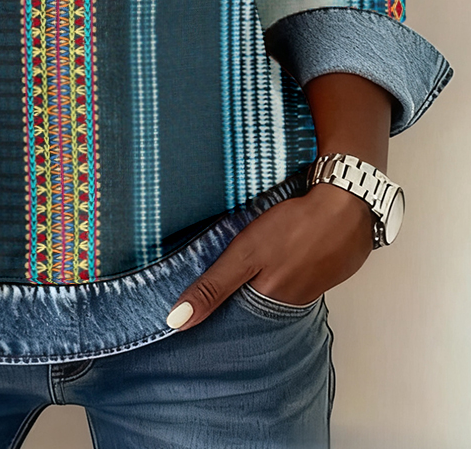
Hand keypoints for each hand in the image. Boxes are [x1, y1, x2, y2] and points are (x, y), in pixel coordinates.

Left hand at [166, 180, 375, 329]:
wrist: (348, 204)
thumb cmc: (295, 227)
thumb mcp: (245, 254)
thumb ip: (213, 287)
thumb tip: (176, 321)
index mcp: (272, 301)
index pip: (237, 316)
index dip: (218, 310)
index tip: (196, 307)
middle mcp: (294, 300)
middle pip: (259, 302)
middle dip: (240, 293)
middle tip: (220, 278)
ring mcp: (314, 284)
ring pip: (281, 286)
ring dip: (267, 277)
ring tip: (251, 262)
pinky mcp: (327, 266)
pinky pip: (300, 272)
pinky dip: (288, 264)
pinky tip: (281, 251)